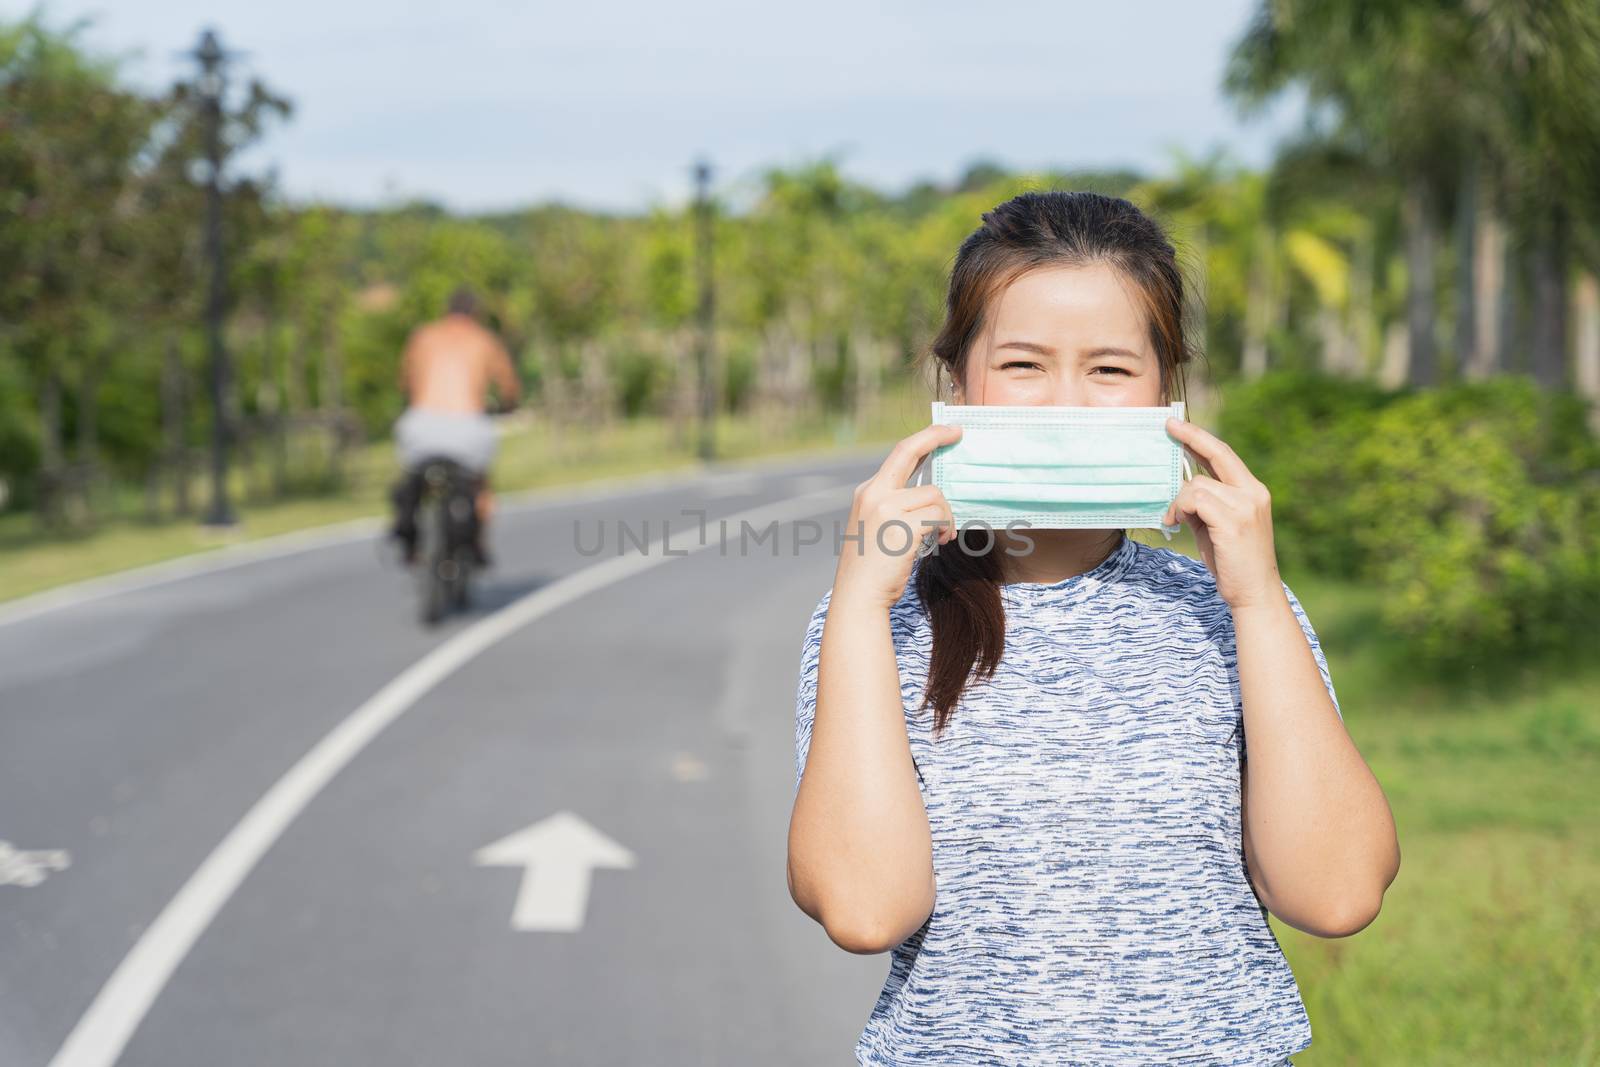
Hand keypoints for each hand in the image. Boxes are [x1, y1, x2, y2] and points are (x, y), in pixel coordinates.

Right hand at [832, 422, 962, 610]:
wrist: (859, 596)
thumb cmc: (873, 568)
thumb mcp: (878, 526)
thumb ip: (896, 506)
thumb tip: (931, 495)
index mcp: (868, 492)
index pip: (898, 454)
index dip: (924, 437)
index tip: (945, 430)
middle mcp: (873, 493)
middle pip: (909, 451)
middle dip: (935, 436)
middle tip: (957, 432)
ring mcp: (886, 508)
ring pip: (934, 494)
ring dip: (945, 515)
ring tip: (940, 536)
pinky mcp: (902, 526)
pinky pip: (937, 515)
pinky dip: (944, 527)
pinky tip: (939, 542)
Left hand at [1161, 417, 1284, 611]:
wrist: (1254, 593)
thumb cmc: (1233, 562)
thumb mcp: (1217, 526)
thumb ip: (1204, 504)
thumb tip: (1179, 488)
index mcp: (1252, 491)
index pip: (1225, 454)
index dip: (1201, 438)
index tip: (1179, 426)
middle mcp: (1253, 493)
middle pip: (1218, 453)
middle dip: (1191, 436)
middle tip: (1168, 425)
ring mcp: (1245, 506)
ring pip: (1197, 484)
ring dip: (1178, 500)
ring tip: (1175, 520)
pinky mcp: (1233, 521)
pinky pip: (1194, 500)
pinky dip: (1179, 509)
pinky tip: (1175, 523)